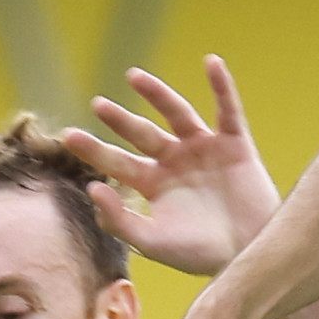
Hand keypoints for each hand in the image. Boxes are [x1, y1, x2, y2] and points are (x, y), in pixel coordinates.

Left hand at [64, 57, 279, 276]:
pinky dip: (221, 86)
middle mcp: (175, 162)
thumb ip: (119, 220)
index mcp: (154, 184)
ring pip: (177, 113)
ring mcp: (204, 149)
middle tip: (98, 104)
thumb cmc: (200, 255)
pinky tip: (211, 62)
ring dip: (157, 94)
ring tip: (134, 76)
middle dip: (120, 119)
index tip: (68, 136)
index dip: (94, 149)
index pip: (117, 161)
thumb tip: (91, 188)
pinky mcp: (235, 144)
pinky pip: (227, 109)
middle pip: (142, 133)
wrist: (249, 255)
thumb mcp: (153, 242)